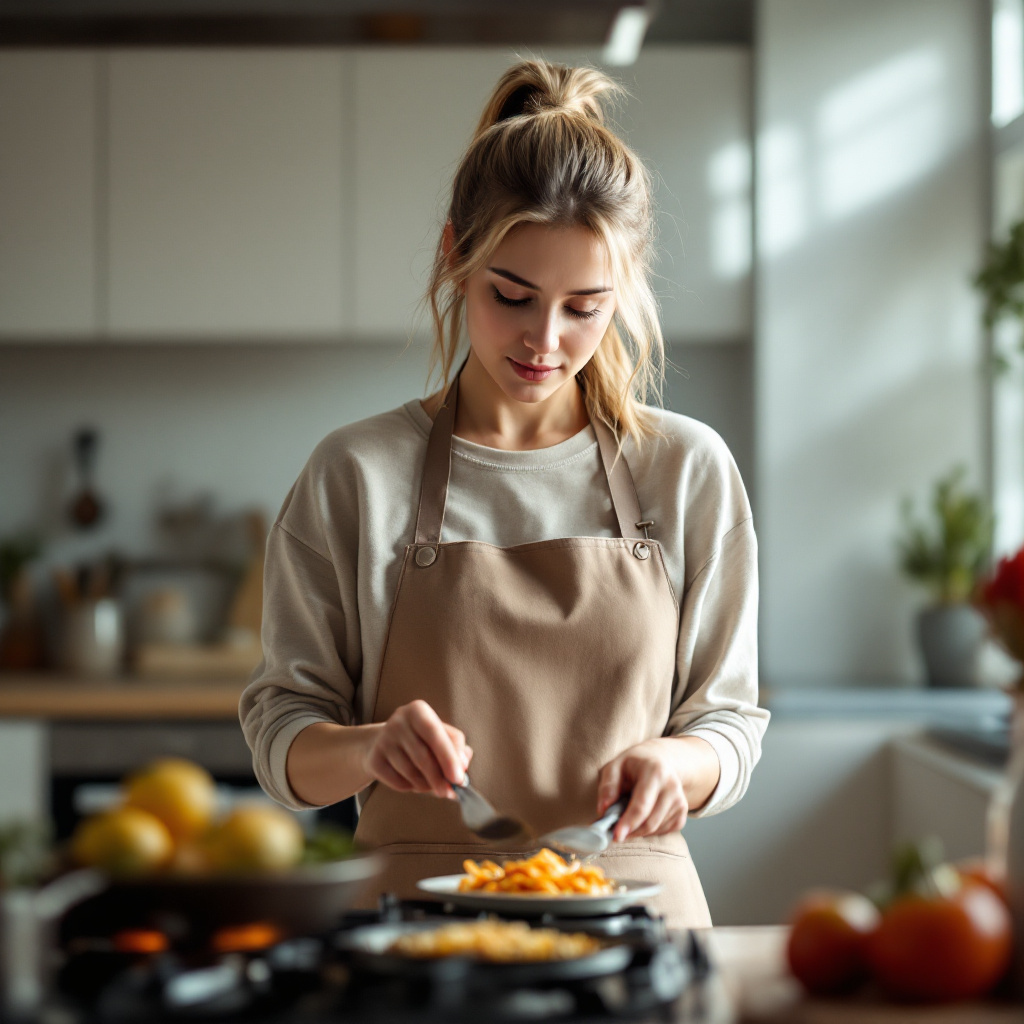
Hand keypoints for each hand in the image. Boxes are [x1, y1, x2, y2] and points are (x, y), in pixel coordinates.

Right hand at [363, 699, 471, 799]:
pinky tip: (414, 782)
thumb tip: (463, 765)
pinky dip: (411, 787)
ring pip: (411, 772)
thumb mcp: (439, 734)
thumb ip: (456, 746)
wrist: (380, 743)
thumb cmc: (419, 739)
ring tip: (432, 785)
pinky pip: (398, 781)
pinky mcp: (374, 759)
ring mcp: (383, 740)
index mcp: (417, 710)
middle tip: (449, 792)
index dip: (449, 757)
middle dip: (439, 778)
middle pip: (423, 756)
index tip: (459, 778)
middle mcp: (398, 721)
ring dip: (426, 785)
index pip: (435, 734)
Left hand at [596, 736, 718, 841]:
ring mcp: (680, 800)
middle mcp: (672, 786)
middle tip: (614, 831)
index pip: (642, 805)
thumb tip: (603, 810)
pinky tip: (642, 816)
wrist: (658, 760)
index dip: (629, 822)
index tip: (617, 836)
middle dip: (630, 831)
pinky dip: (649, 830)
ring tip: (626, 818)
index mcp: (655, 772)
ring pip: (656, 829)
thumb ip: (608, 786)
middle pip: (650, 822)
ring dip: (637, 831)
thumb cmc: (633, 765)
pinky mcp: (683, 811)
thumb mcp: (615, 766)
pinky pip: (664, 831)